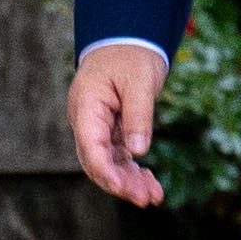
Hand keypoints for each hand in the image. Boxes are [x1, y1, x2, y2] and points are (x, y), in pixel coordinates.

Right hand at [68, 39, 170, 206]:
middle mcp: (86, 121)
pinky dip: (132, 170)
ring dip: (129, 181)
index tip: (126, 189)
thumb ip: (138, 116)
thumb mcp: (139, 82)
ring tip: (154, 197)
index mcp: (86, 107)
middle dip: (120, 183)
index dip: (107, 172)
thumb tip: (138, 152)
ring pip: (108, 163)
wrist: (127, 40)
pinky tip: (150, 183)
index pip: (91, 148)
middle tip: (146, 199)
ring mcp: (97, 127)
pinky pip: (118, 156)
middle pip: (97, 162)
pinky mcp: (110, 130)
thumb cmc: (131, 56)